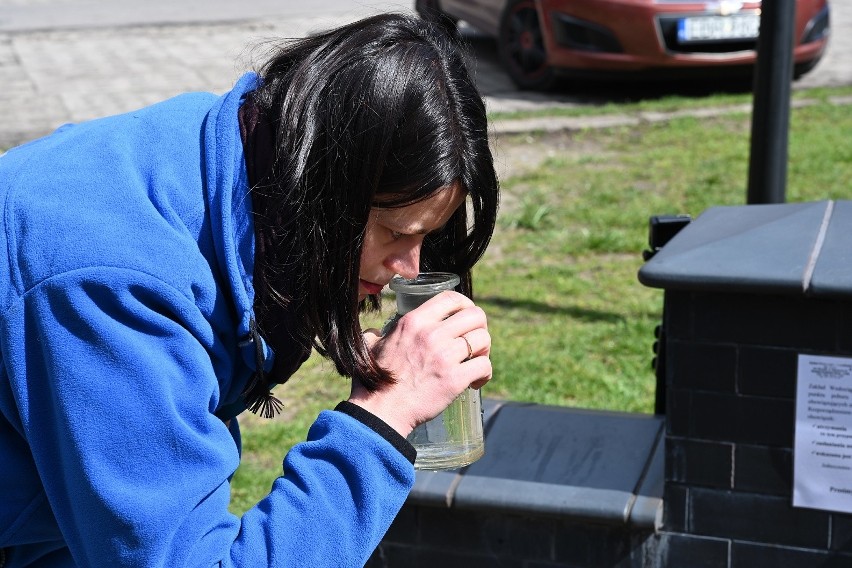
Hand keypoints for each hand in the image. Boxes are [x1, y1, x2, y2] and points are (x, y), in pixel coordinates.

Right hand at [348, 291, 491, 437]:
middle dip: (480, 327)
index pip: (451, 298)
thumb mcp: (371, 346)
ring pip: (484, 339)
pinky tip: (475, 381)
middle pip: (475, 315)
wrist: (381, 411)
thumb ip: (376, 334)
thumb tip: (376, 332)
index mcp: (414, 322)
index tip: (466, 317)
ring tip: (475, 362)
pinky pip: (484, 366)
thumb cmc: (374, 381)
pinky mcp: (454, 379)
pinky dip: (485, 373)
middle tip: (474, 343)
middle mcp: (431, 334)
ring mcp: (444, 356)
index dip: (465, 304)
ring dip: (484, 350)